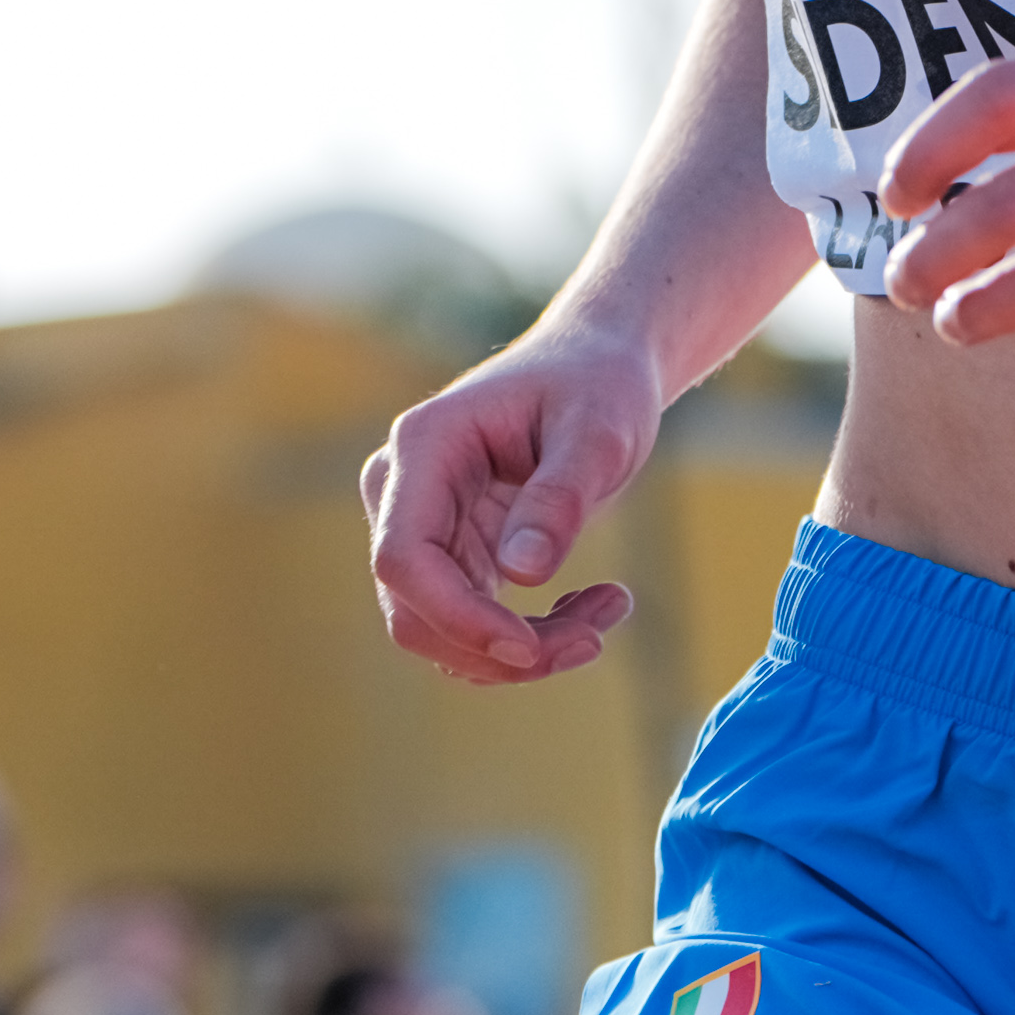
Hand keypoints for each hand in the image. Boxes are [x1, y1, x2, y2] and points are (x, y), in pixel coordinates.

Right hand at [363, 316, 661, 683]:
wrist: (599, 365)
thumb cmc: (598, 383)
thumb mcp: (599, 429)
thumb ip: (561, 496)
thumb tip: (523, 574)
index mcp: (424, 446)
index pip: (404, 556)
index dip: (455, 616)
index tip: (528, 648)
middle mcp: (403, 490)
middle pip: (416, 612)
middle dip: (500, 648)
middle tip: (594, 638)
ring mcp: (423, 526)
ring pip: (446, 632)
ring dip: (527, 649)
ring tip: (611, 607)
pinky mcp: (453, 554)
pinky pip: (474, 624)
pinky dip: (533, 637)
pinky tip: (596, 602)